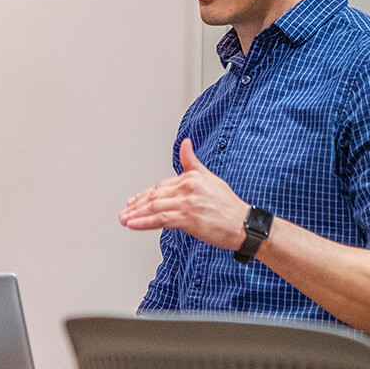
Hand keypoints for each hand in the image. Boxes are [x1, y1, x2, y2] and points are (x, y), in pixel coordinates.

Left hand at [119, 138, 249, 249]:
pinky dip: (144, 222)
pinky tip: (134, 224)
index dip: (144, 195)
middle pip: (155, 196)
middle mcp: (188, 187)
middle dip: (137, 205)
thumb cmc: (228, 205)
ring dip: (136, 215)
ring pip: (155, 207)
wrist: (245, 225)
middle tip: (124, 211)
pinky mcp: (188, 218)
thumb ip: (192, 162)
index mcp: (191, 177)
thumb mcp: (210, 178)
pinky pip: (161, 219)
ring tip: (125, 219)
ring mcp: (188, 203)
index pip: (161, 186)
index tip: (133, 201)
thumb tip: (185, 143)